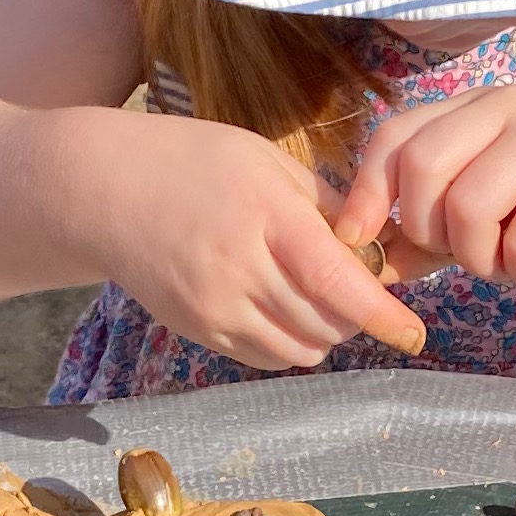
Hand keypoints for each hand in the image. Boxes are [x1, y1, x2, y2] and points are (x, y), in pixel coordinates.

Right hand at [86, 117, 427, 372]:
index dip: (382, 312)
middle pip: (326, 321)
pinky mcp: (199, 330)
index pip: (336, 280)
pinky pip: (267, 357)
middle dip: (356, 312)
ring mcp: (215, 306)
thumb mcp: (263, 159)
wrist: (102, 191)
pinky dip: (291, 342)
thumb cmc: (189, 161)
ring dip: (325, 331)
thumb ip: (323, 202)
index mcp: (264, 215)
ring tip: (316, 294)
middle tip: (354, 283)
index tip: (413, 332)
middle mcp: (239, 268)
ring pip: (301, 348)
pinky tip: (283, 308)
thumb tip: (376, 242)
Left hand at [334, 86, 515, 290]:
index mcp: (475, 106)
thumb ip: (426, 232)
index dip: (366, 191)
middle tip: (460, 252)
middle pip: (422, 168)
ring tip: (507, 260)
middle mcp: (508, 106)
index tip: (358, 239)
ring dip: (479, 259)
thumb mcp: (487, 213)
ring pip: (468, 209)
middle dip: (426, 229)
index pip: (394, 136)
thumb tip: (366, 264)